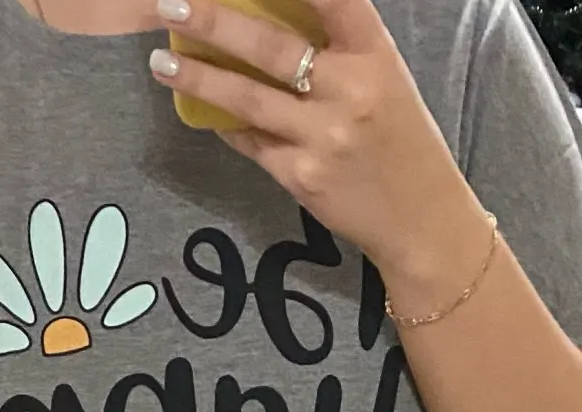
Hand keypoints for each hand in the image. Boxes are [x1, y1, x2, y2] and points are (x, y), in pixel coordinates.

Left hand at [150, 0, 459, 269]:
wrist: (420, 219)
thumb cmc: (399, 140)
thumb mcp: (383, 78)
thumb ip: (337, 47)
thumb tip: (269, 17)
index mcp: (375, 55)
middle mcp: (349, 91)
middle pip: (270, 46)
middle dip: (213, 22)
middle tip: (170, 5)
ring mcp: (323, 137)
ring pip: (247, 99)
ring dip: (198, 78)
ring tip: (162, 63)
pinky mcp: (302, 177)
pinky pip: (251, 142)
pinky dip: (225, 124)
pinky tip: (203, 111)